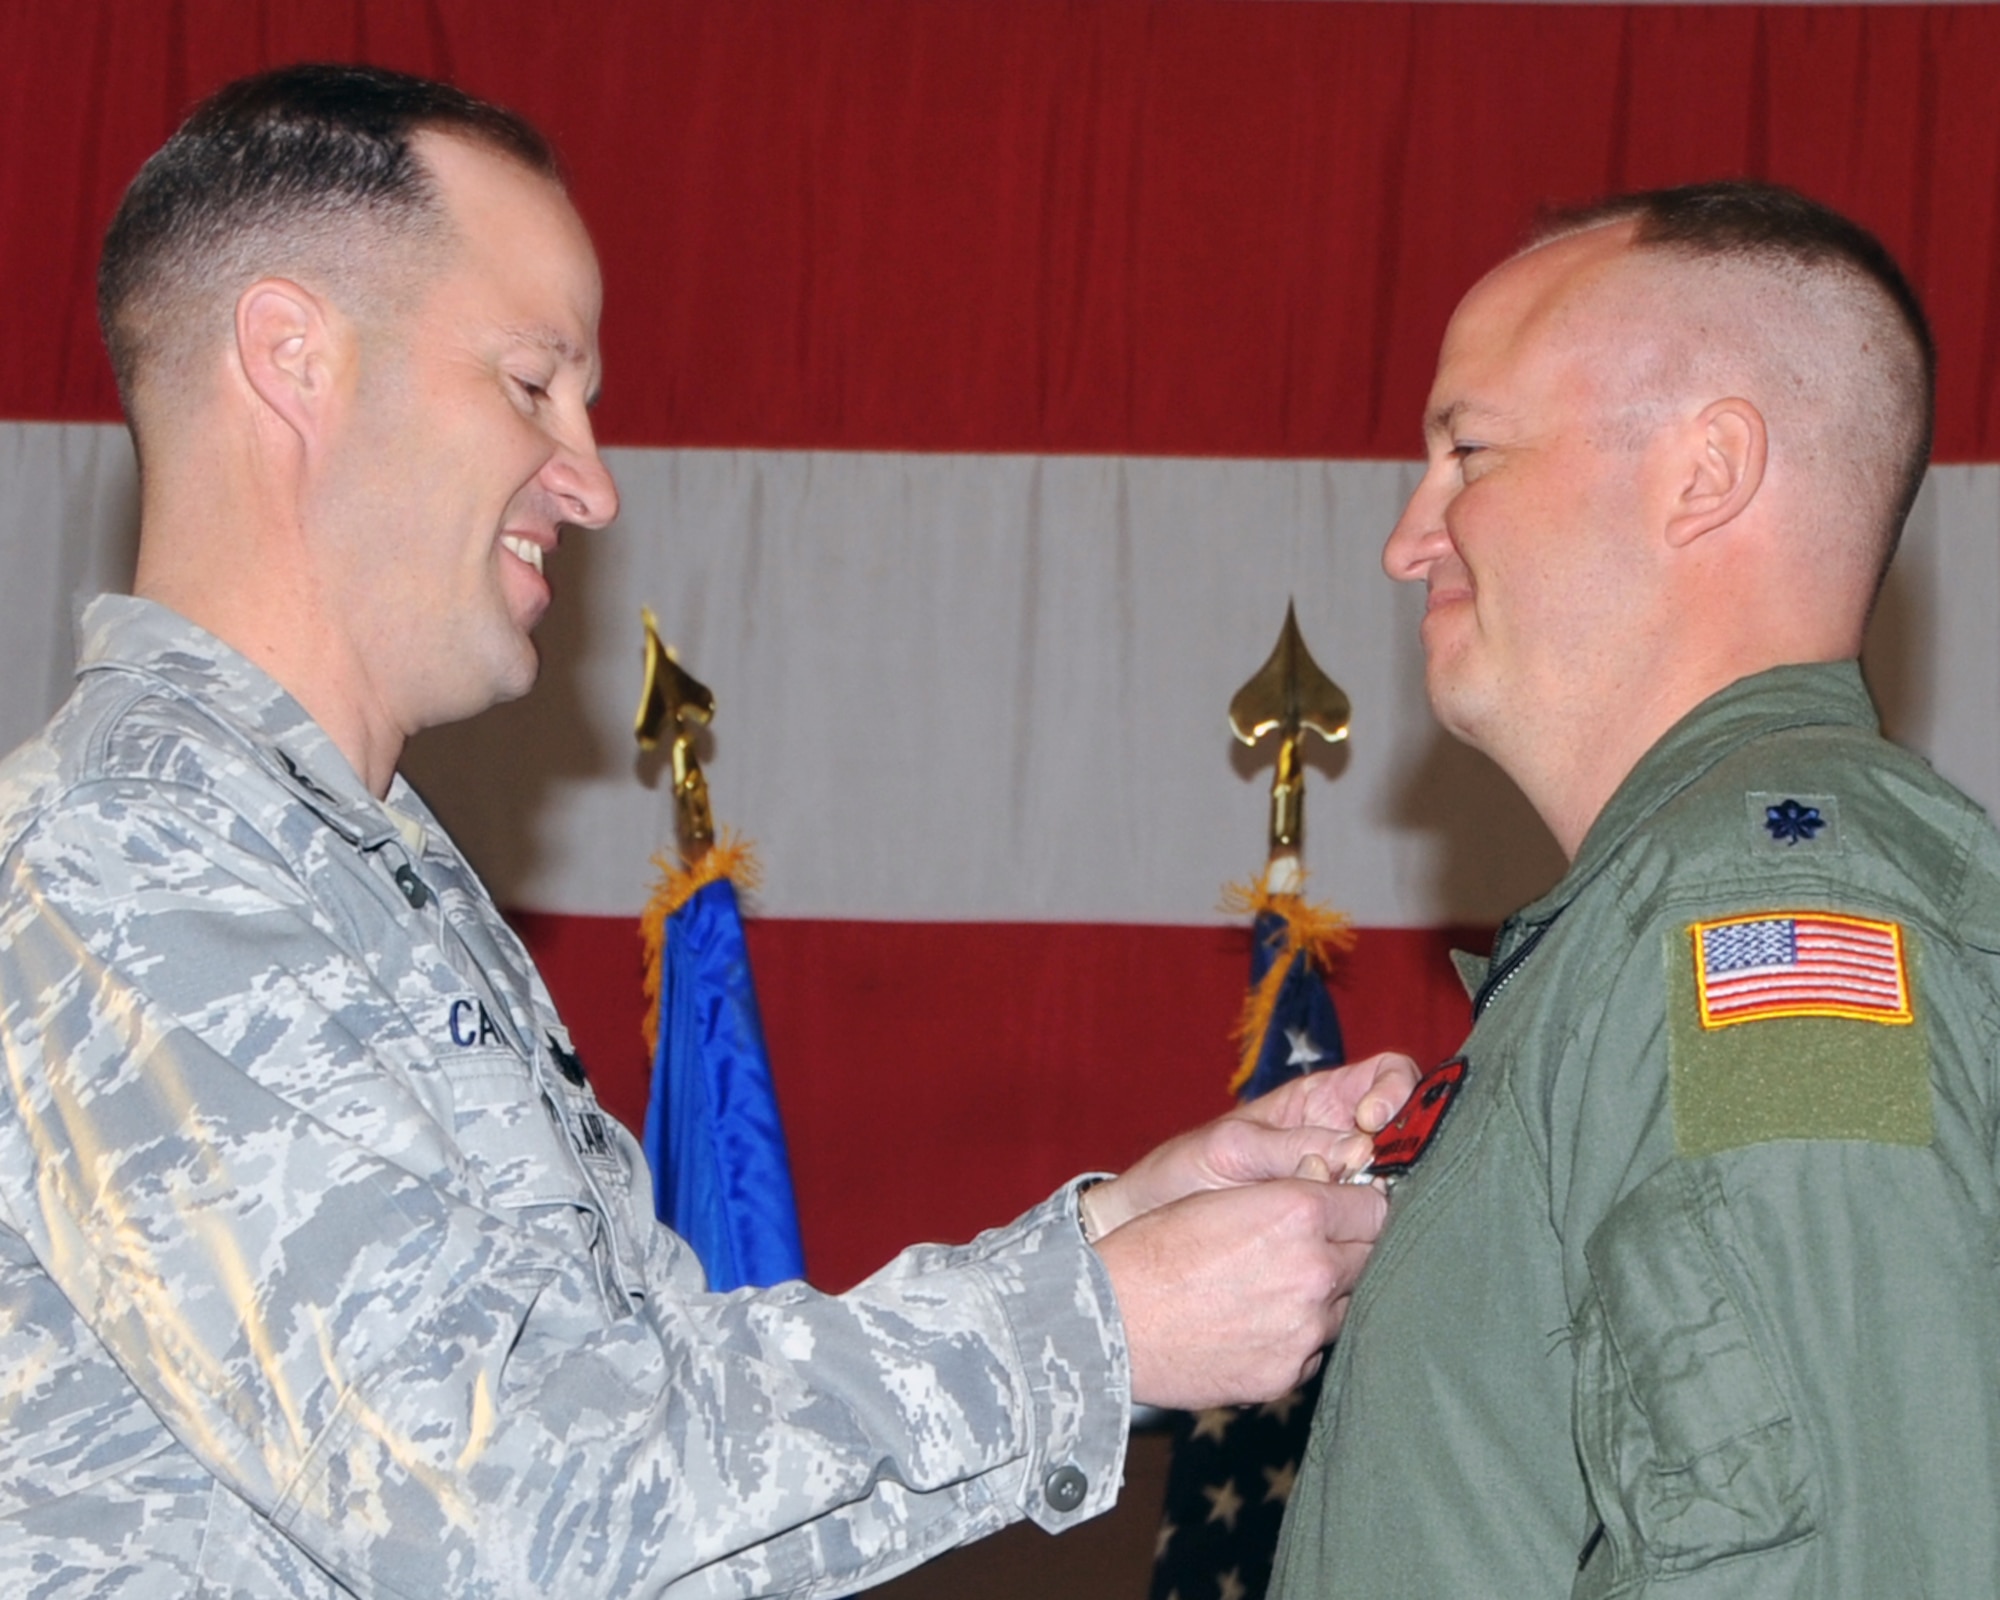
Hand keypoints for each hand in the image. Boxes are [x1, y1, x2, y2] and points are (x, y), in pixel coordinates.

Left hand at [1080, 1051, 1420, 1237]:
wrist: (1152, 1227)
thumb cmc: (1185, 1174)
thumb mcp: (1233, 1148)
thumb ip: (1292, 1145)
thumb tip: (1358, 1150)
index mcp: (1321, 1102)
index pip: (1390, 1075)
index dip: (1397, 1089)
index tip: (1372, 1119)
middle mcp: (1343, 1141)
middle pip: (1409, 1134)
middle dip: (1405, 1152)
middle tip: (1376, 1177)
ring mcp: (1345, 1190)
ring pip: (1396, 1187)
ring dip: (1387, 1199)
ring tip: (1356, 1215)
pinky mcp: (1337, 1234)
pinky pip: (1371, 1231)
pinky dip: (1367, 1235)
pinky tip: (1349, 1246)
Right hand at [1096, 1176, 1388, 1408]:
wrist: (1106, 1320)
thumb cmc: (1153, 1248)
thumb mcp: (1221, 1196)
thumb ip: (1287, 1196)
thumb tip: (1333, 1198)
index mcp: (1299, 1213)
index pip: (1376, 1208)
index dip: (1359, 1208)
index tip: (1345, 1212)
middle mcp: (1314, 1271)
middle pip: (1371, 1257)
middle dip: (1347, 1250)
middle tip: (1308, 1250)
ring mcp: (1304, 1329)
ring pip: (1345, 1307)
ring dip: (1323, 1296)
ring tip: (1268, 1290)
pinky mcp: (1286, 1373)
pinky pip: (1312, 1350)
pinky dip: (1295, 1337)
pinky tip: (1252, 1324)